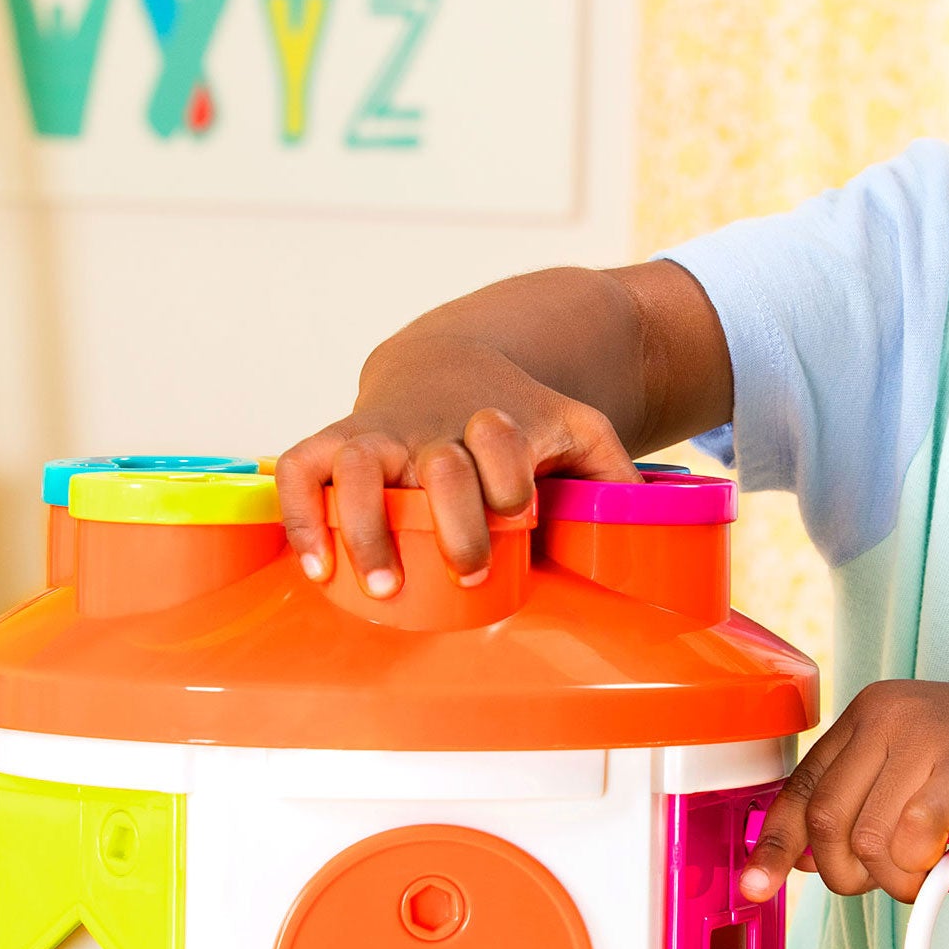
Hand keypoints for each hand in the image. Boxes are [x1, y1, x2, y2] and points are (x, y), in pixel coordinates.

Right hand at [276, 328, 635, 595]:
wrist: (451, 361)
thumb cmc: (518, 414)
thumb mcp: (576, 426)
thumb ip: (612, 471)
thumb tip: (647, 521)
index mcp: (499, 423)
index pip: (504, 448)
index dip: (510, 486)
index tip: (519, 521)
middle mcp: (435, 428)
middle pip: (440, 468)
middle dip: (454, 525)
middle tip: (466, 578)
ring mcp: (382, 433)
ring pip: (360, 467)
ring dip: (367, 528)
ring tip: (384, 587)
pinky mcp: (336, 441)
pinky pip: (300, 470)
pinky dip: (301, 515)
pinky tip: (317, 568)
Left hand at [740, 681, 948, 903]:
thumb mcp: (918, 772)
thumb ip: (864, 801)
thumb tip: (802, 856)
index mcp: (870, 713)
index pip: (801, 787)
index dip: (774, 844)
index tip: (756, 886)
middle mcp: (890, 713)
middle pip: (827, 822)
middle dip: (850, 874)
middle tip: (895, 879)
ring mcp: (929, 735)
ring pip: (871, 840)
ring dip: (898, 879)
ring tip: (935, 868)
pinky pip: (916, 837)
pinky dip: (927, 869)